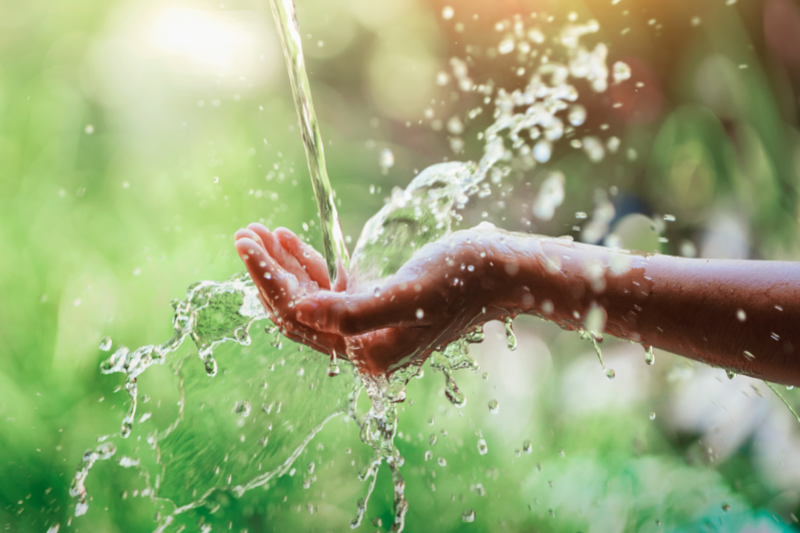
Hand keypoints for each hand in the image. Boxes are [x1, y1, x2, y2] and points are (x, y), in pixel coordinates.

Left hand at [236, 225, 514, 374]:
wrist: (502, 272)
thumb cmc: (462, 278)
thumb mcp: (408, 293)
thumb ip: (353, 312)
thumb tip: (298, 311)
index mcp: (369, 353)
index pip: (300, 318)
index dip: (268, 280)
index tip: (247, 242)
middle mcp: (366, 348)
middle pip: (299, 312)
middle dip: (269, 273)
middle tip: (244, 234)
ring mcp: (371, 328)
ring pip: (312, 300)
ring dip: (286, 267)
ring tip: (262, 232)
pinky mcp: (378, 307)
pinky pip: (333, 291)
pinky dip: (312, 267)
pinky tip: (295, 243)